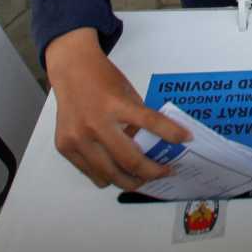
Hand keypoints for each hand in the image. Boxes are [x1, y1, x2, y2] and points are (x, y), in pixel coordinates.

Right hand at [45, 27, 191, 189]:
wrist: (71, 70)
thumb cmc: (103, 79)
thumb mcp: (126, 92)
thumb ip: (137, 118)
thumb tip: (152, 145)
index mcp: (116, 104)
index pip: (150, 121)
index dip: (172, 133)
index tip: (187, 139)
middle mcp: (96, 124)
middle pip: (129, 161)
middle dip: (152, 172)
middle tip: (164, 172)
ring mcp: (78, 138)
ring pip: (109, 175)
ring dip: (130, 181)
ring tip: (142, 177)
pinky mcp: (65, 148)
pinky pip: (91, 173)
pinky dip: (107, 175)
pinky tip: (116, 170)